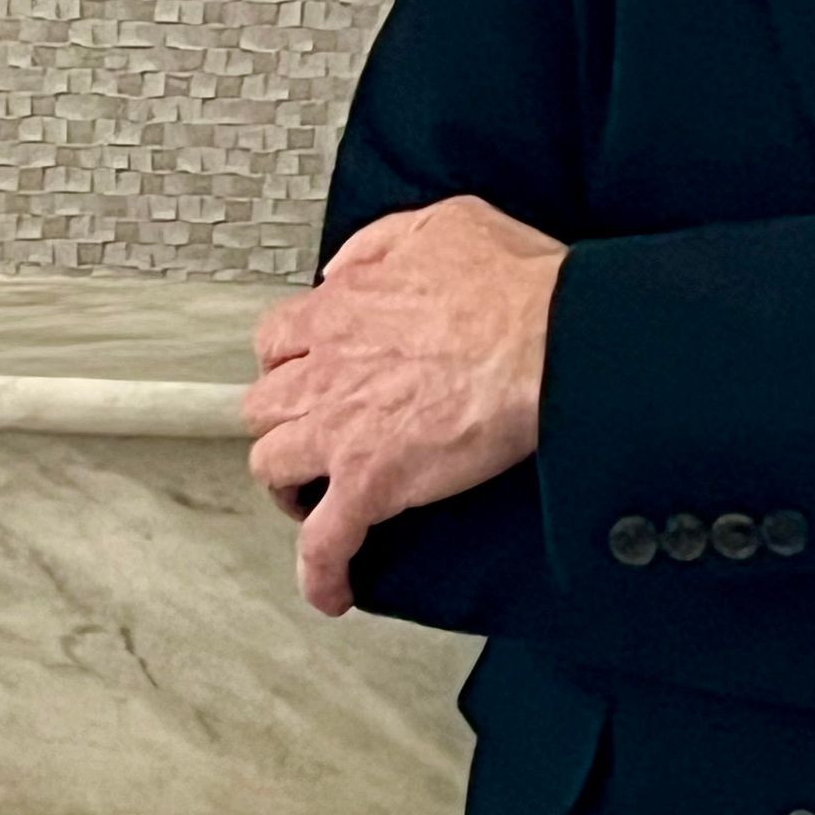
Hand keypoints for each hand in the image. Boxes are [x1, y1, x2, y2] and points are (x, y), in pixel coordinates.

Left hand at [239, 193, 566, 617]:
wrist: (549, 340)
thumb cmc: (513, 286)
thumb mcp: (442, 223)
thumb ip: (377, 243)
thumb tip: (345, 266)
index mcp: (340, 310)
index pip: (275, 340)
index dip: (289, 359)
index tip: (306, 368)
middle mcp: (325, 371)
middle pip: (264, 406)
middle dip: (284, 420)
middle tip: (312, 431)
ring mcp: (342, 433)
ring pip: (274, 469)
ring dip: (290, 486)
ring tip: (313, 499)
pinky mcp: (373, 485)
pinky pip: (324, 544)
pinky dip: (322, 572)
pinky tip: (333, 590)